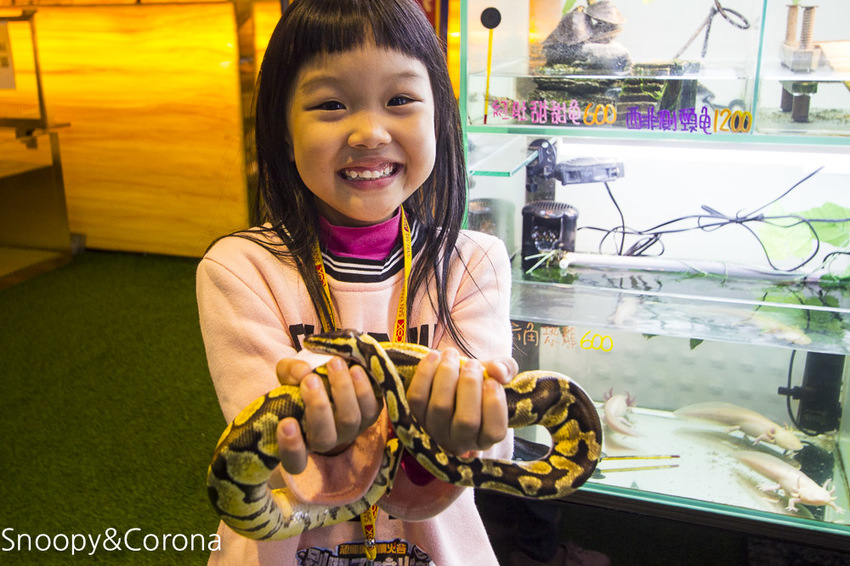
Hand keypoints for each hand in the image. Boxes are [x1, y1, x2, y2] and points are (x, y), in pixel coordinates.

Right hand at [274, 356, 380, 473]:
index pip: (294, 461)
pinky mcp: (369, 416)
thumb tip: (303, 372)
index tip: (286, 423)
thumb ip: (290, 372)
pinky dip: (364, 388)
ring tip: (334, 364)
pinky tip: (356, 369)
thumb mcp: (287, 375)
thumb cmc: (301, 381)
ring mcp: (349, 431)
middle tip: (310, 380)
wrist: (329, 376)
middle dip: (318, 408)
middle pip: (324, 439)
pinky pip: (372, 409)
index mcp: (299, 440)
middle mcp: (325, 442)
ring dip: (342, 391)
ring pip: (350, 421)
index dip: (291, 447)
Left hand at [405, 348, 515, 455]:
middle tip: (472, 364)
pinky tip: (434, 356)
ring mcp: (435, 432)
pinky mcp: (415, 416)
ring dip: (447, 375)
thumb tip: (498, 370)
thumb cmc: (480, 383)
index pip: (494, 431)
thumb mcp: (499, 376)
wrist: (452, 380)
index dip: (494, 404)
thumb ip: (506, 369)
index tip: (492, 381)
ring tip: (452, 354)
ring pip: (440, 407)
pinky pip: (417, 397)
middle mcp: (460, 442)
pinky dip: (425, 373)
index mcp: (485, 437)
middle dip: (470, 386)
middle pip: (466, 421)